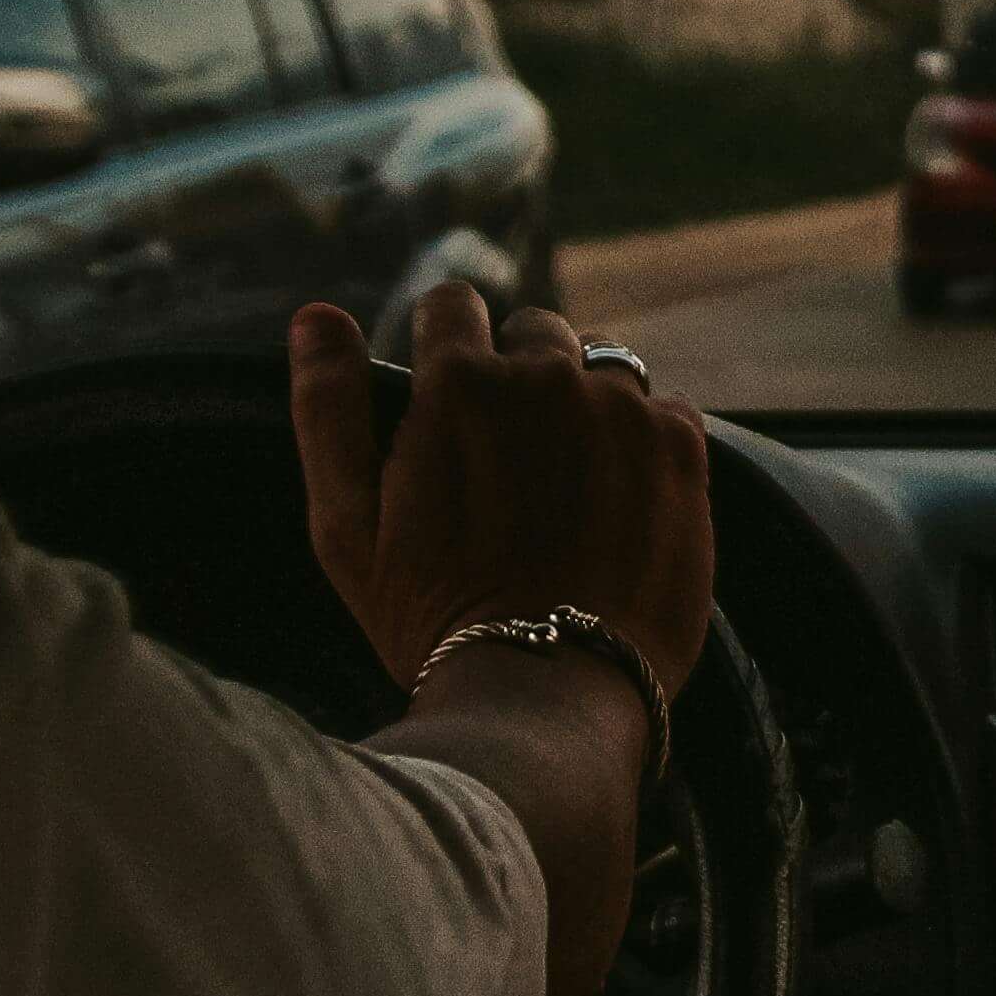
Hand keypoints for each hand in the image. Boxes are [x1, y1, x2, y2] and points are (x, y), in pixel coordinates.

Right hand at [288, 287, 714, 709]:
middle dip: (518, 377)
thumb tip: (314, 315)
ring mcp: (622, 409)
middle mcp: (549, 378)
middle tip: (508, 462)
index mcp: (460, 383)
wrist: (551, 691)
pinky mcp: (681, 449)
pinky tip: (617, 504)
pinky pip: (661, 409)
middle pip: (534, 334)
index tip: (450, 398)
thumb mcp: (346, 525)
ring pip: (602, 367)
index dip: (447, 346)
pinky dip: (641, 442)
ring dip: (584, 405)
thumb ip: (327, 408)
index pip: (453, 304)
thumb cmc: (430, 617)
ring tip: (565, 486)